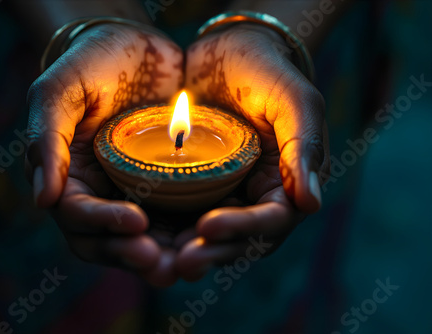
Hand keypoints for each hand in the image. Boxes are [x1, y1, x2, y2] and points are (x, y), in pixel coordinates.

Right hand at [25, 23, 182, 285]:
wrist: (134, 44)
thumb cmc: (90, 63)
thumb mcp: (59, 91)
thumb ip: (46, 140)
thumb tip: (42, 201)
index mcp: (70, 176)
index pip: (78, 214)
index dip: (103, 224)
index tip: (135, 222)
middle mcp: (101, 192)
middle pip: (109, 240)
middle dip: (133, 254)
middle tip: (161, 265)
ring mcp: (136, 191)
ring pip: (144, 238)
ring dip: (163, 256)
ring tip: (187, 265)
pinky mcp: (169, 185)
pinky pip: (176, 216)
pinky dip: (188, 233)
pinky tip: (209, 239)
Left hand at [176, 23, 329, 280]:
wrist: (230, 51)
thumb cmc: (268, 73)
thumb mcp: (294, 101)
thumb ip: (304, 148)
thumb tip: (312, 205)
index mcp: (285, 184)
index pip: (270, 220)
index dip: (243, 229)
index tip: (208, 227)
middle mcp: (254, 197)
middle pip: (238, 239)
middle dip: (211, 252)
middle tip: (181, 262)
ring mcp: (223, 193)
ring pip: (208, 235)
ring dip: (186, 250)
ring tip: (159, 260)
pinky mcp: (193, 185)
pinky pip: (182, 213)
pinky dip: (167, 228)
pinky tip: (144, 234)